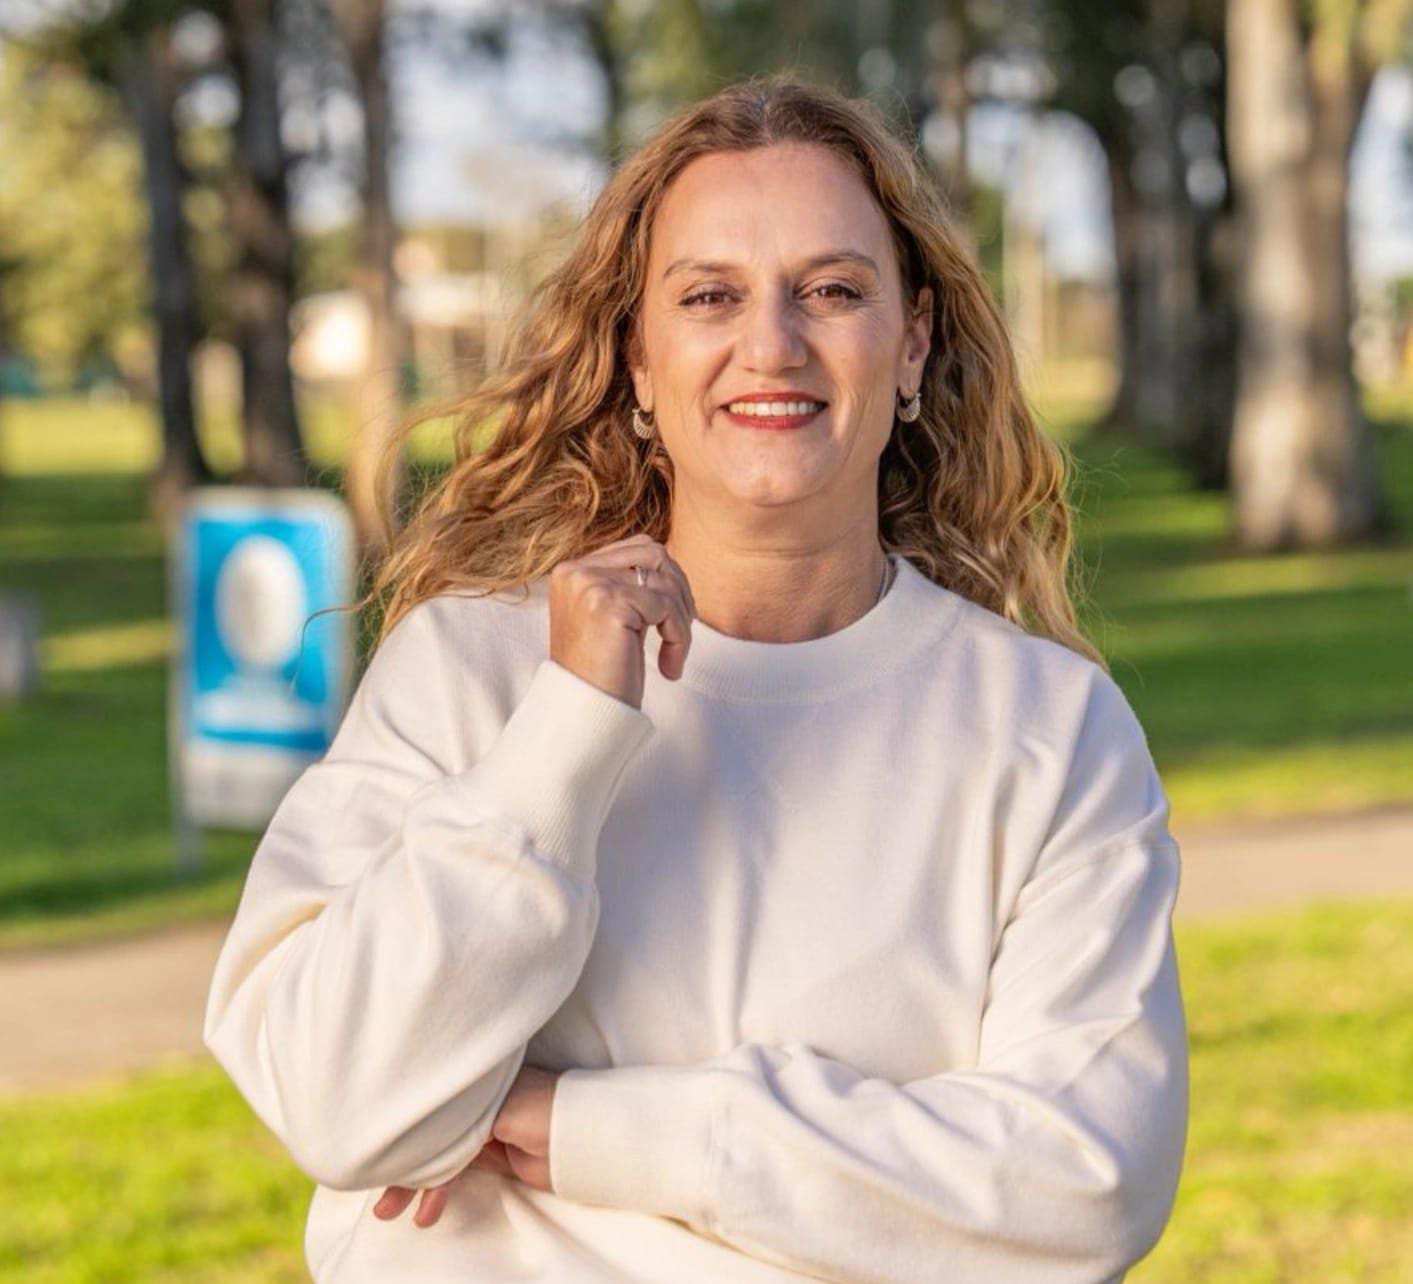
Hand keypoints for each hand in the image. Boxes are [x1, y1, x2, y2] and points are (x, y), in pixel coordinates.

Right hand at [371, 1064, 561, 1228]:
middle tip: (376, 1191)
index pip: (428, 1102)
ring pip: (436, 1156)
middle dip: (400, 1163)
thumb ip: (458, 1118)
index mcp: (475, 1080)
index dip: (400, 1127)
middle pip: (428, 1132)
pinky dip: (438, 1191)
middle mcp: (474, 1101)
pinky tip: (426, 1211)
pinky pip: (453, 1172)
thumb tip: (421, 1130)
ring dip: (414, 1184)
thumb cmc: (542, 1109)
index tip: (371, 1146)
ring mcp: (481, 1129)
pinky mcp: (490, 1154)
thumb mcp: (495, 1108)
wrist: (581, 1138)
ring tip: (390, 1211)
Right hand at [549, 533, 696, 708]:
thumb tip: (670, 562)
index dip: (667, 580)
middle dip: (680, 593)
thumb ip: (629, 586)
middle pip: (655, 555)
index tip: (671, 620)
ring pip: (666, 581)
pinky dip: (679, 637)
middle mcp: (575, 571)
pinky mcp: (609, 604)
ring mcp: (589, 584)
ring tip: (673, 656)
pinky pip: (667, 607)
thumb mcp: (612, 619)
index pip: (638, 548)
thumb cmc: (603, 673)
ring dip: (682, 620)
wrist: (585, 714)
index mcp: (572, 571)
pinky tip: (669, 667)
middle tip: (680, 634)